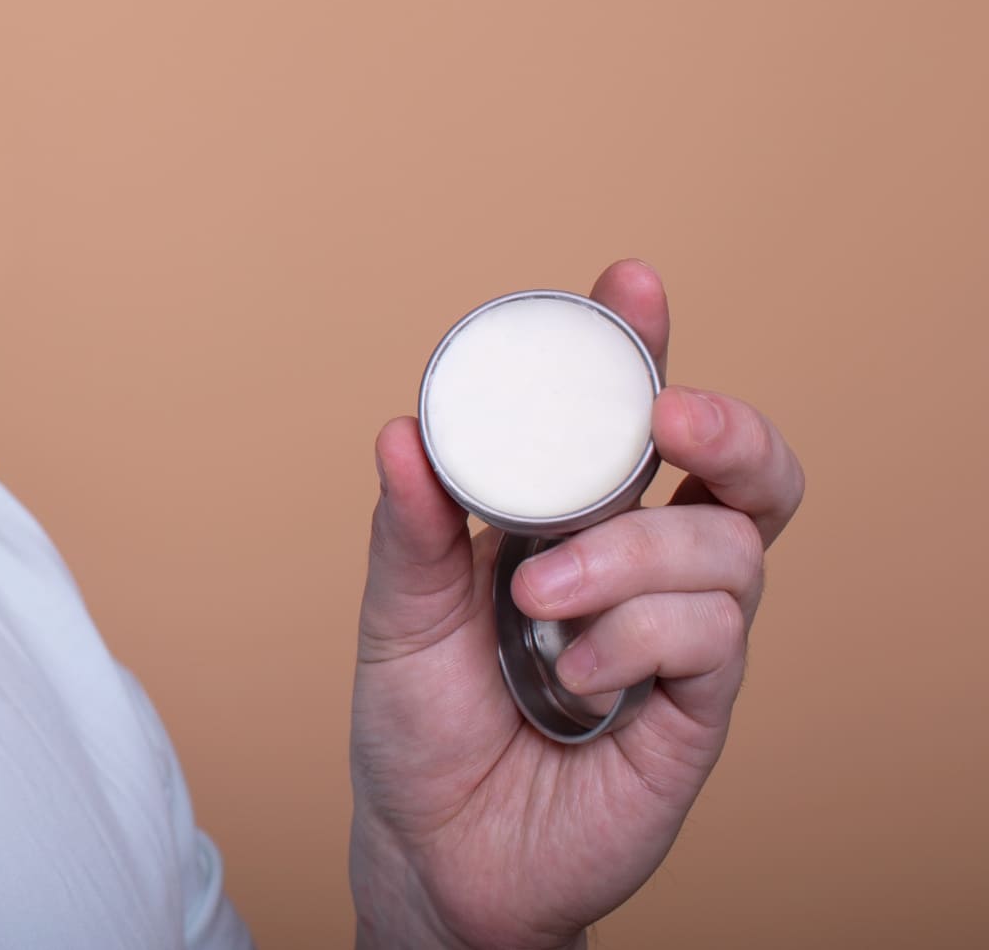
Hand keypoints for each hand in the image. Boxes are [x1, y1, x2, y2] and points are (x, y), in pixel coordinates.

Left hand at [349, 260, 805, 949]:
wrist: (432, 853)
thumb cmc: (420, 728)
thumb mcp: (396, 616)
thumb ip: (409, 530)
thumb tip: (400, 433)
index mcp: (571, 522)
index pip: (626, 420)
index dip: (642, 348)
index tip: (632, 285)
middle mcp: (639, 566)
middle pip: (742, 466)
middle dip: (727, 422)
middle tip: (667, 416)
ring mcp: (678, 634)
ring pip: (727, 543)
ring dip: (630, 554)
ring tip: (538, 598)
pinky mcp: (697, 707)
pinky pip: (712, 633)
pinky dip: (636, 636)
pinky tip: (573, 672)